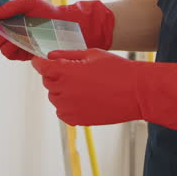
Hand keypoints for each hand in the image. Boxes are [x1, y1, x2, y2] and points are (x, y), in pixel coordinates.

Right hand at [0, 0, 115, 60]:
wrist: (63, 25)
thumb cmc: (46, 12)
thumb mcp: (29, 2)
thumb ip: (12, 5)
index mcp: (8, 17)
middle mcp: (9, 31)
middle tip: (4, 29)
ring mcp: (15, 43)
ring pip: (0, 46)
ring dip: (5, 42)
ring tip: (15, 37)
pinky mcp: (22, 54)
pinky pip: (10, 55)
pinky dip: (12, 50)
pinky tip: (21, 45)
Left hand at [31, 49, 176, 133]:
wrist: (137, 92)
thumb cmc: (118, 70)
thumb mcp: (92, 54)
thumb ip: (67, 55)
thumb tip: (51, 56)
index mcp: (65, 72)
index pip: (41, 67)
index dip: (39, 62)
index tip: (39, 61)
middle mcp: (63, 91)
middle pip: (47, 82)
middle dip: (55, 74)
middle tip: (73, 70)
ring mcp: (69, 108)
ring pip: (54, 97)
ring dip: (61, 90)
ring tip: (83, 85)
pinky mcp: (77, 120)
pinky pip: (62, 112)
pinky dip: (67, 105)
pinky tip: (83, 98)